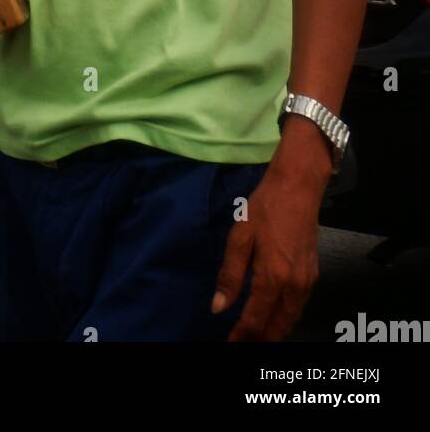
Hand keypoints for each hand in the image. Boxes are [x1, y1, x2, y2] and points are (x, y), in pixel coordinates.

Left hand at [212, 154, 326, 341]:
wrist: (298, 188)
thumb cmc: (264, 208)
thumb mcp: (239, 237)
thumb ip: (230, 275)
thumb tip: (218, 307)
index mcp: (272, 278)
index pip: (256, 320)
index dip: (242, 335)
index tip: (230, 344)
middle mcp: (293, 287)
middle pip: (277, 327)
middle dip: (260, 339)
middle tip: (242, 342)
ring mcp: (307, 282)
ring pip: (291, 319)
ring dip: (274, 331)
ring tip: (256, 335)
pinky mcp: (314, 275)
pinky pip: (299, 307)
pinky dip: (286, 318)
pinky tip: (275, 314)